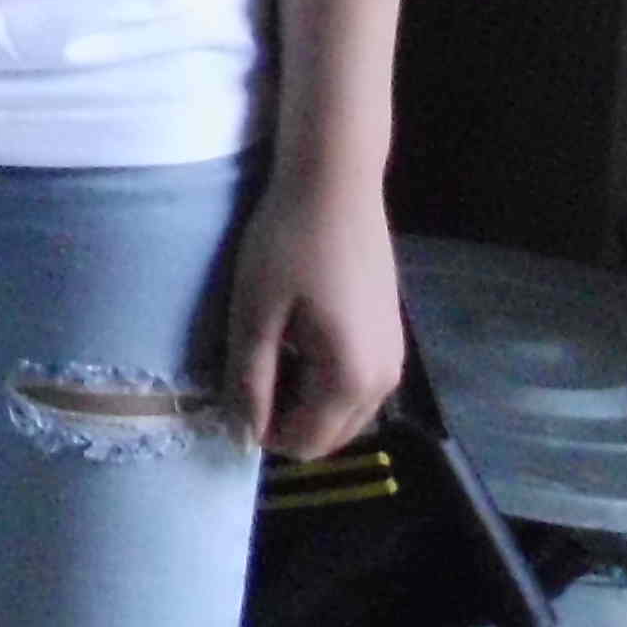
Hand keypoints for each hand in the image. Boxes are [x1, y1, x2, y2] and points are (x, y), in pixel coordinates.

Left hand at [224, 160, 403, 456]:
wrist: (337, 183)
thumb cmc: (288, 242)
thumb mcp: (255, 312)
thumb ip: (249, 378)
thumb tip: (241, 433)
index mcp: (351, 381)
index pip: (305, 443)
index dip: (262, 430)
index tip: (231, 392)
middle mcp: (385, 381)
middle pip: (330, 434)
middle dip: (286, 417)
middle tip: (249, 370)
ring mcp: (394, 358)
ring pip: (345, 410)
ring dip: (305, 398)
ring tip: (271, 349)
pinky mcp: (392, 336)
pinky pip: (357, 382)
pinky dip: (325, 377)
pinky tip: (298, 334)